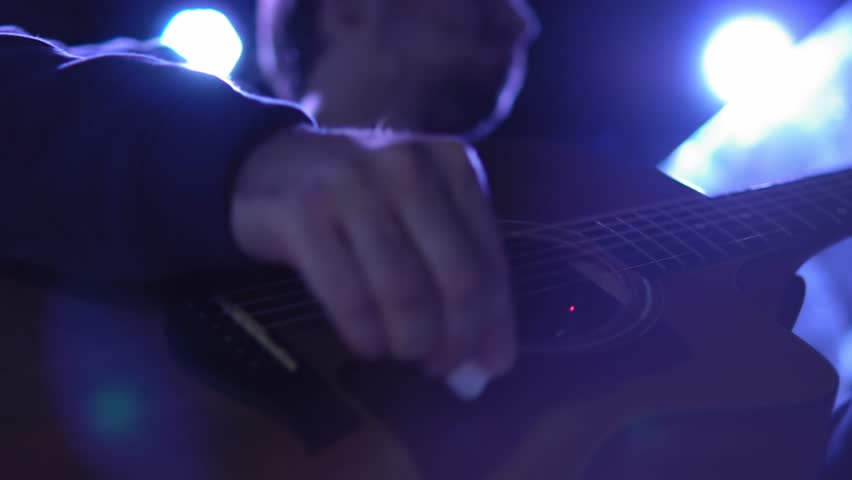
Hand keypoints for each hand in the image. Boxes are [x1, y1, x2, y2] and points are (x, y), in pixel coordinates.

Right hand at [230, 126, 514, 380]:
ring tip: (402, 353)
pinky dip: (365, 334)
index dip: (495, 319)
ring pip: (403, 289)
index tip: (491, 364)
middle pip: (455, 275)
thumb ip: (456, 270)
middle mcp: (406, 165)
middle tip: (441, 367)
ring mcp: (351, 186)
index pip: (488, 254)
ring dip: (409, 340)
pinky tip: (368, 345)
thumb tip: (492, 359)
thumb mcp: (416, 212)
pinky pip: (348, 295)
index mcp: (449, 162)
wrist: (266, 168)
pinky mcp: (302, 214)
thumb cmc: (358, 199)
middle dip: (455, 337)